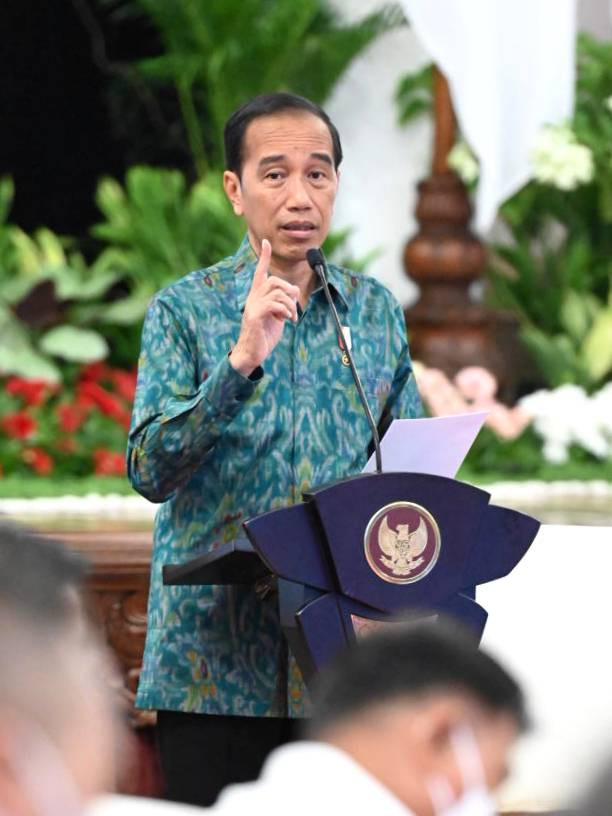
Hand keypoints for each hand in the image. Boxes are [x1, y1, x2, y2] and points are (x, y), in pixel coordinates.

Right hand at [229, 239, 298, 375]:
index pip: (260, 272)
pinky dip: (285, 310)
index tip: (266, 242)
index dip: (264, 257)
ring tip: (291, 317)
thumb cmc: (264, 335)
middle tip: (294, 306)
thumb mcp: (278, 316)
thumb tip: (294, 291)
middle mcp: (253, 298)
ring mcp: (253, 306)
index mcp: (258, 296)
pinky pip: (274, 304)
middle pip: (274, 280)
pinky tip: (287, 320)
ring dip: (290, 304)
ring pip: (277, 291)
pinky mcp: (255, 316)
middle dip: (289, 290)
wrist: (251, 353)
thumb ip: (284, 302)